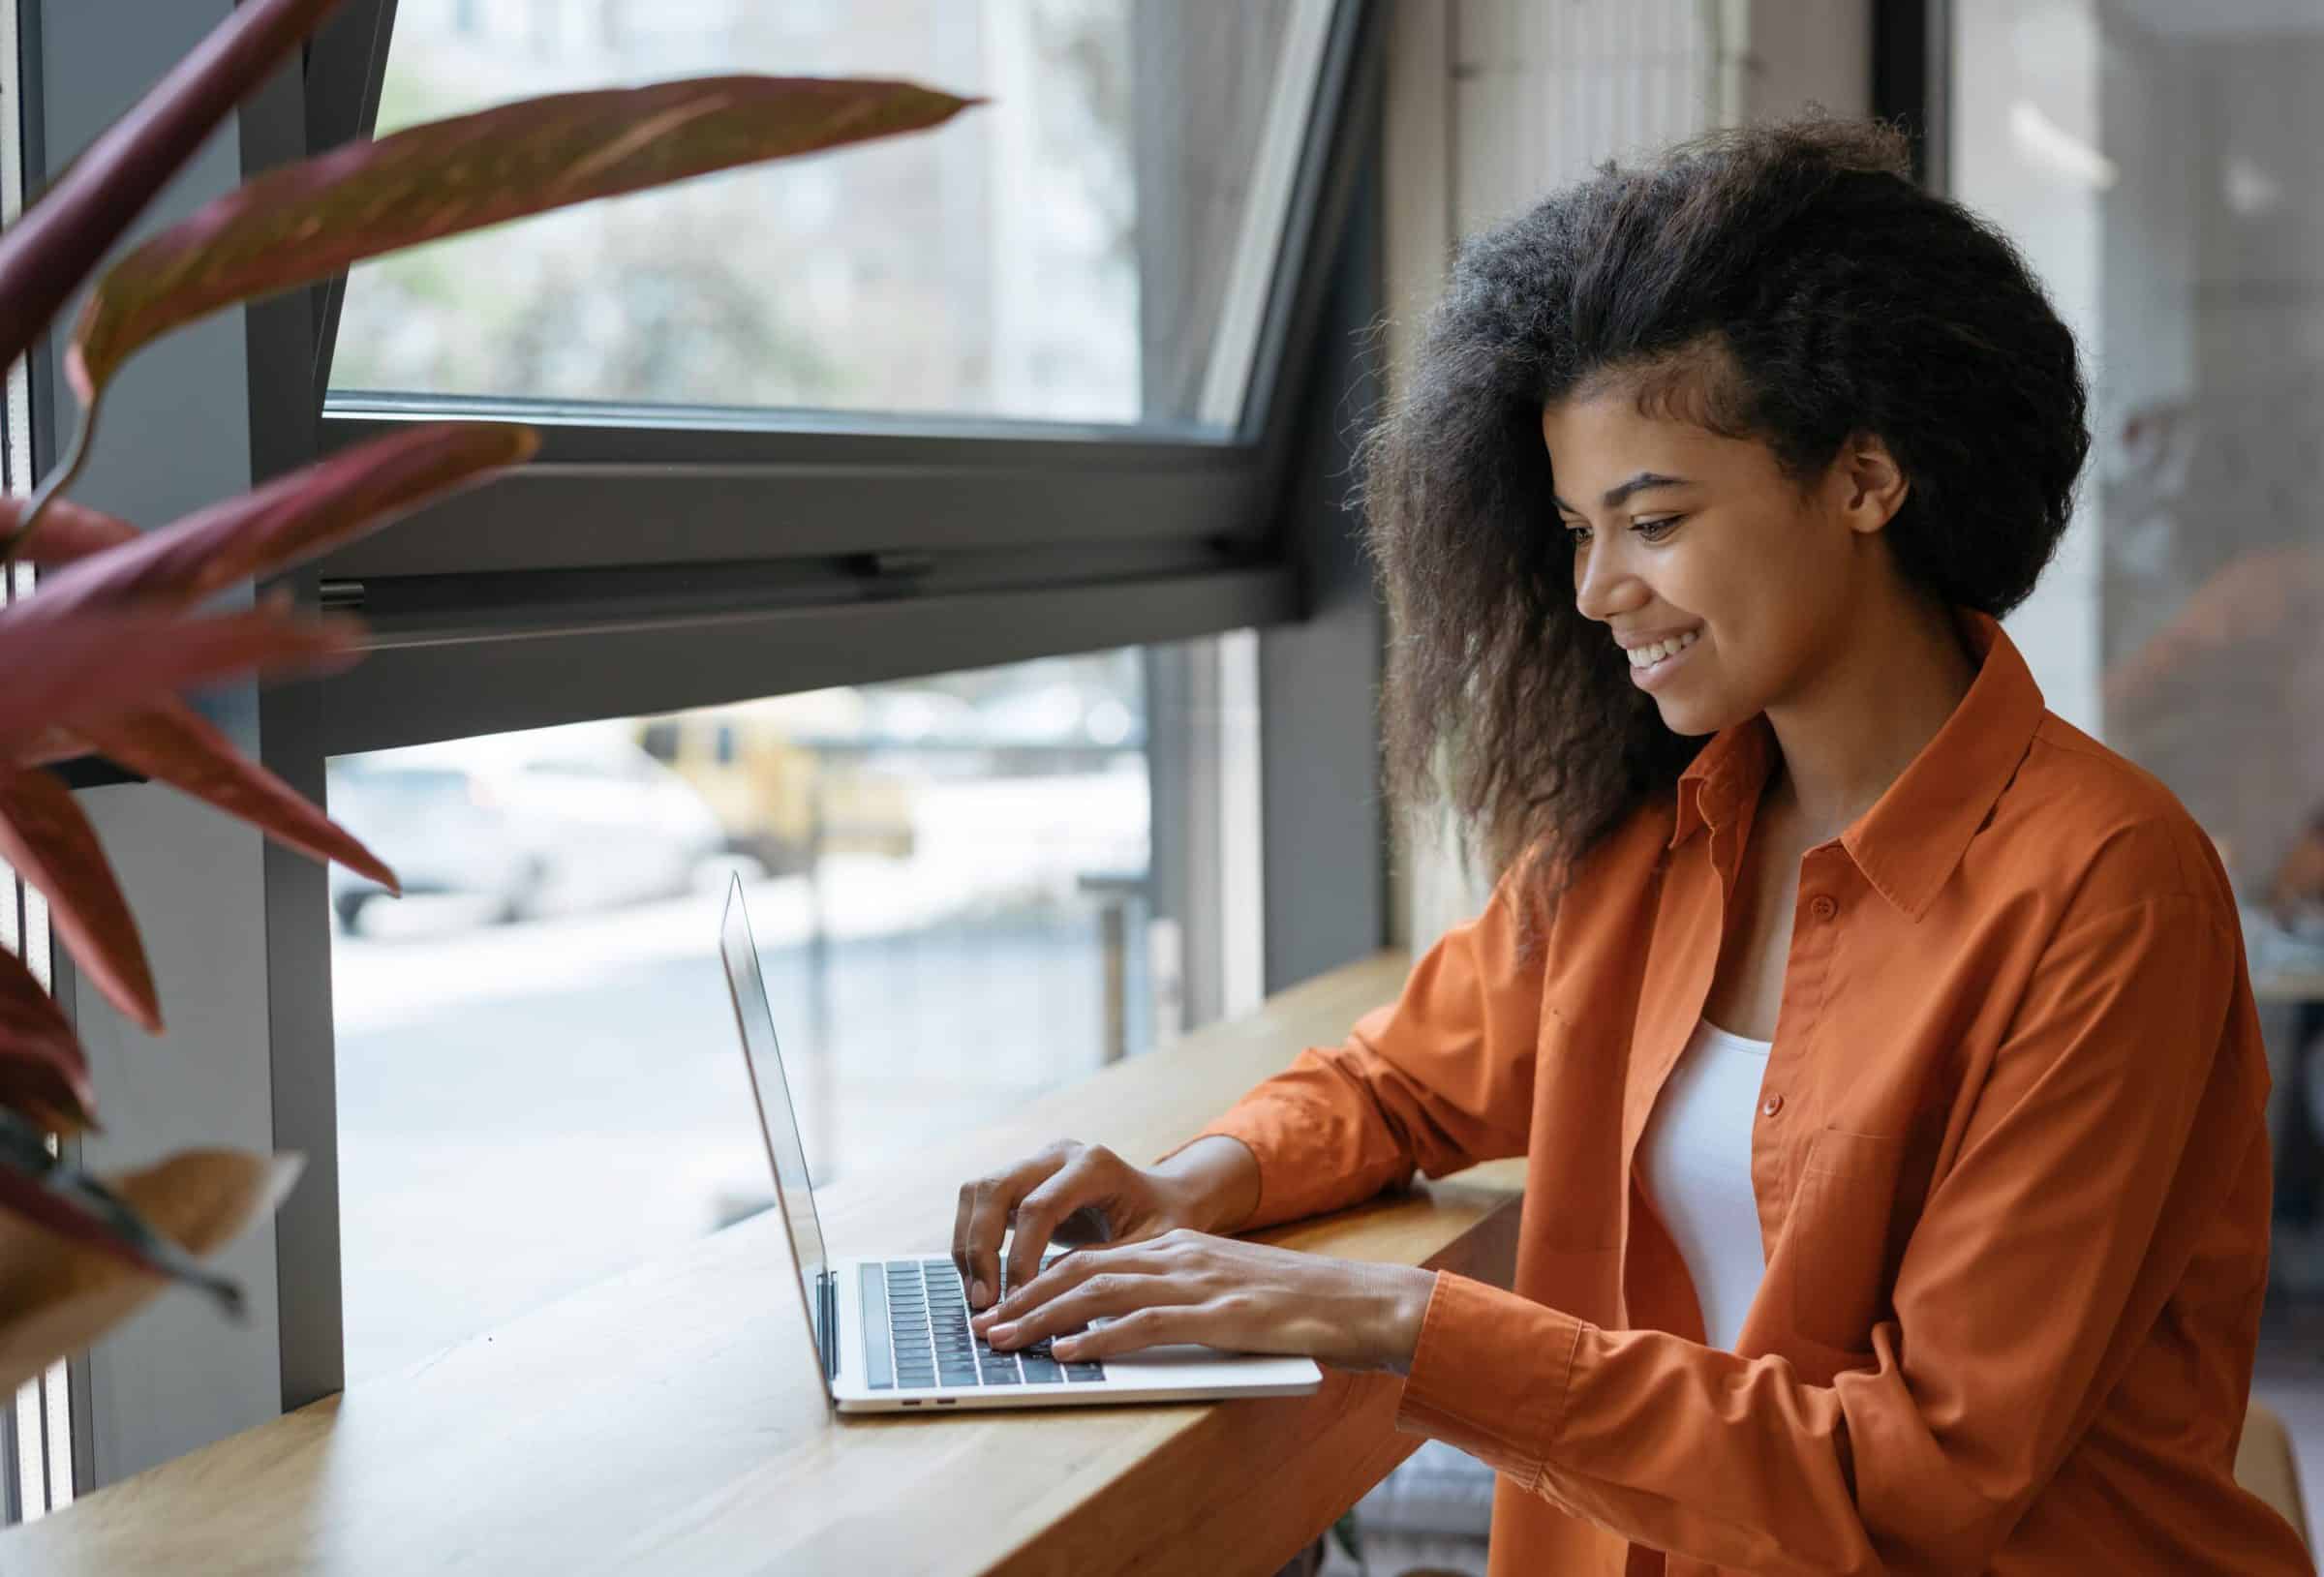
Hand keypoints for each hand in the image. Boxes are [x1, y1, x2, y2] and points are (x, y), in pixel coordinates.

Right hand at [952, 1136, 1256, 1310]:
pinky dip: (971, 1241)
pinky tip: (982, 1280)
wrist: (1166, 1201)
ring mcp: (1036, 1162)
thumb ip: (1103, 1265)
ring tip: (979, 1297)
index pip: (1039, 1206)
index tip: (1016, 1301)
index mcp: (1094, 1164)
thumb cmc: (1164, 1225)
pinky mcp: (1021, 1179)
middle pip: (995, 1188)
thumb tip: (1048, 1296)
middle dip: (980, 1248)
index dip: (1020, 1256)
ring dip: (968, 1245)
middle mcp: (1059, 1154)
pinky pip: (979, 1202)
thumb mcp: (1150, 1247)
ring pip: (977, 1191)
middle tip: (983, 1303)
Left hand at [969, 1227, 1439, 1374]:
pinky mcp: (1218, 1314)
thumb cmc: (1290, 1305)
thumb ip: (1173, 1299)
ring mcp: (1197, 1281)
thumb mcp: (1221, 1290)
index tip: (1003, 1309)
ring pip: (1102, 1292)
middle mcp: (1178, 1255)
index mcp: (1177, 1246)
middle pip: (1083, 1270)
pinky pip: (1146, 1324)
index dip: (1039, 1283)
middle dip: (1025, 1299)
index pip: (1091, 1259)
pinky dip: (1101, 1339)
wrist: (1355, 1300)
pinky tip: (1071, 1354)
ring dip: (1046, 1319)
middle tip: (985, 1328)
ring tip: (1008, 1341)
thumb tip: (1115, 1326)